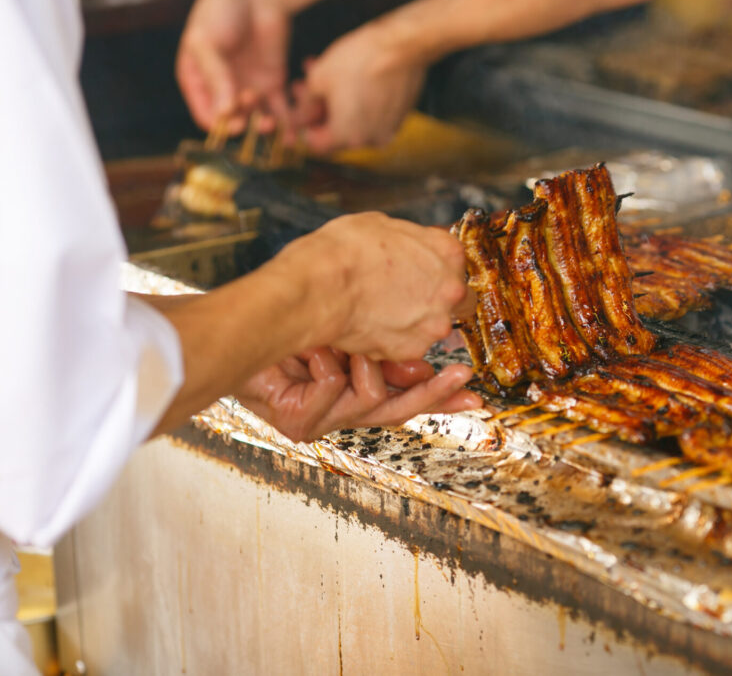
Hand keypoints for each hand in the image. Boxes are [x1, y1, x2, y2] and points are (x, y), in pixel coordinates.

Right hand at [176, 0, 290, 132]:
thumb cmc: (221, 10)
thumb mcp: (206, 41)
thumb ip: (215, 76)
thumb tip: (224, 112)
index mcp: (199, 81)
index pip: (206, 115)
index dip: (219, 124)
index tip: (233, 122)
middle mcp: (223, 89)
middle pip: (233, 120)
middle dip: (242, 123)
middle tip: (252, 111)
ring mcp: (249, 87)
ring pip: (256, 120)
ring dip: (263, 127)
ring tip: (270, 122)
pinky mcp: (274, 84)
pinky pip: (280, 110)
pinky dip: (286, 122)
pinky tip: (290, 128)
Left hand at [237, 347, 480, 441]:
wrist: (234, 337)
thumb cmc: (285, 332)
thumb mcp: (348, 336)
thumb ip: (386, 351)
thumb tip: (427, 359)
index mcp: (352, 394)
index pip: (405, 400)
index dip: (440, 399)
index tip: (473, 394)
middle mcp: (339, 414)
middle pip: (398, 412)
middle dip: (431, 393)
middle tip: (459, 378)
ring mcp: (320, 422)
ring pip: (370, 399)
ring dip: (358, 363)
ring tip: (339, 343)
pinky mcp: (299, 423)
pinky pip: (333, 390)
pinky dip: (323, 364)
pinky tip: (312, 354)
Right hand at [267, 211, 474, 361]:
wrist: (320, 286)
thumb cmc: (344, 251)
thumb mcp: (383, 224)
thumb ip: (412, 240)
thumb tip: (411, 246)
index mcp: (448, 253)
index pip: (455, 263)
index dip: (434, 268)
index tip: (419, 273)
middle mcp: (450, 290)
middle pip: (454, 299)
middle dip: (432, 299)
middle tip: (400, 295)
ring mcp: (433, 324)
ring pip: (430, 326)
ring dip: (412, 322)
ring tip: (379, 312)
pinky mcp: (412, 351)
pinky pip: (407, 347)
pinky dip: (392, 341)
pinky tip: (370, 326)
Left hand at [296, 24, 427, 152]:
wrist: (402, 47)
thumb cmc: (360, 60)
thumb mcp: (318, 78)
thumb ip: (304, 105)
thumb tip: (298, 117)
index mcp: (346, 137)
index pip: (317, 145)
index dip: (305, 126)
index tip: (302, 111)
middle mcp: (369, 140)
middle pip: (336, 134)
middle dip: (320, 111)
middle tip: (310, 89)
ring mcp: (387, 130)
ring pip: (355, 123)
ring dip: (339, 106)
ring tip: (330, 80)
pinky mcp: (399, 118)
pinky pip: (373, 117)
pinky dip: (360, 105)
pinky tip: (353, 84)